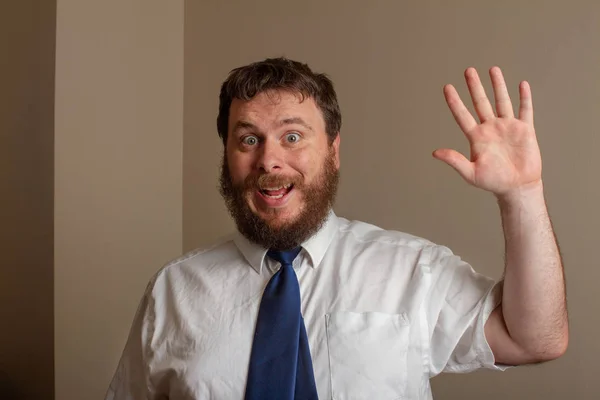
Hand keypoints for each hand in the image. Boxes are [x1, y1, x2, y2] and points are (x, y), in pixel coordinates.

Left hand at [433, 67, 541, 196]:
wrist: (517, 187)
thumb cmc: (493, 182)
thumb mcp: (470, 173)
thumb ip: (454, 160)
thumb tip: (435, 153)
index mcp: (476, 137)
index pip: (462, 115)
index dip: (454, 101)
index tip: (447, 87)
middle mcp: (490, 128)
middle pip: (480, 102)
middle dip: (475, 86)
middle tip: (468, 70)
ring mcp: (507, 127)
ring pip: (501, 101)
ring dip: (497, 85)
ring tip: (492, 69)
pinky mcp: (524, 130)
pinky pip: (525, 110)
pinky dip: (524, 98)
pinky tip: (522, 85)